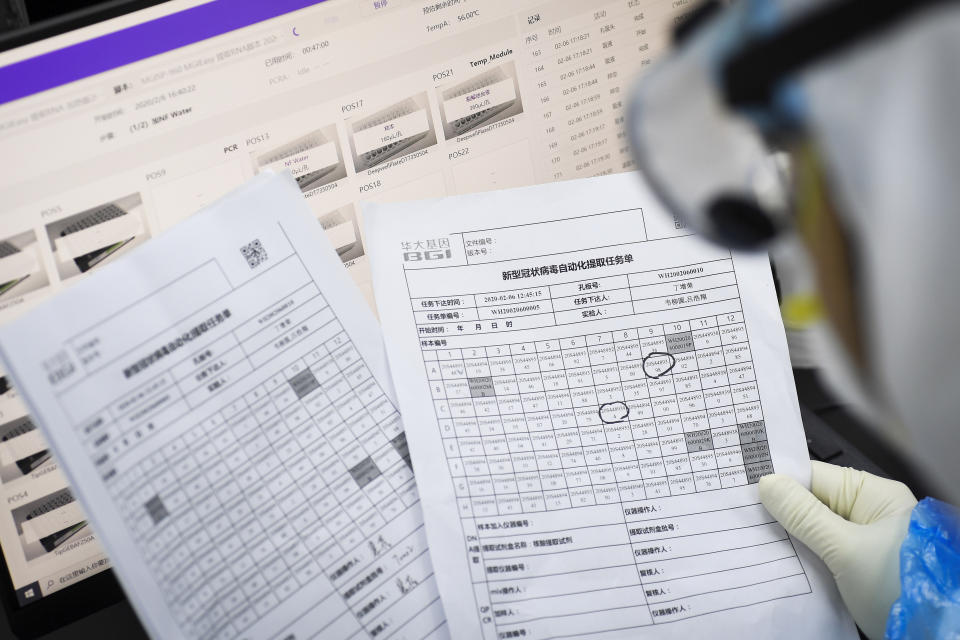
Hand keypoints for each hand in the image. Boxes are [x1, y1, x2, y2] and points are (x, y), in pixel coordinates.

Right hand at [758, 461, 916, 639]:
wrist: (933, 633)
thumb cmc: (899, 587)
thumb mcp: (845, 549)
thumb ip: (804, 515)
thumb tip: (768, 483)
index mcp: (875, 496)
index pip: (815, 477)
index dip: (780, 482)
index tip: (743, 488)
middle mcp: (870, 514)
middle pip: (813, 504)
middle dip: (780, 512)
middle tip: (740, 517)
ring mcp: (864, 543)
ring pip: (814, 531)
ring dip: (789, 537)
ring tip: (751, 538)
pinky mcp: (857, 568)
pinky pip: (821, 554)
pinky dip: (801, 557)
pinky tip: (776, 560)